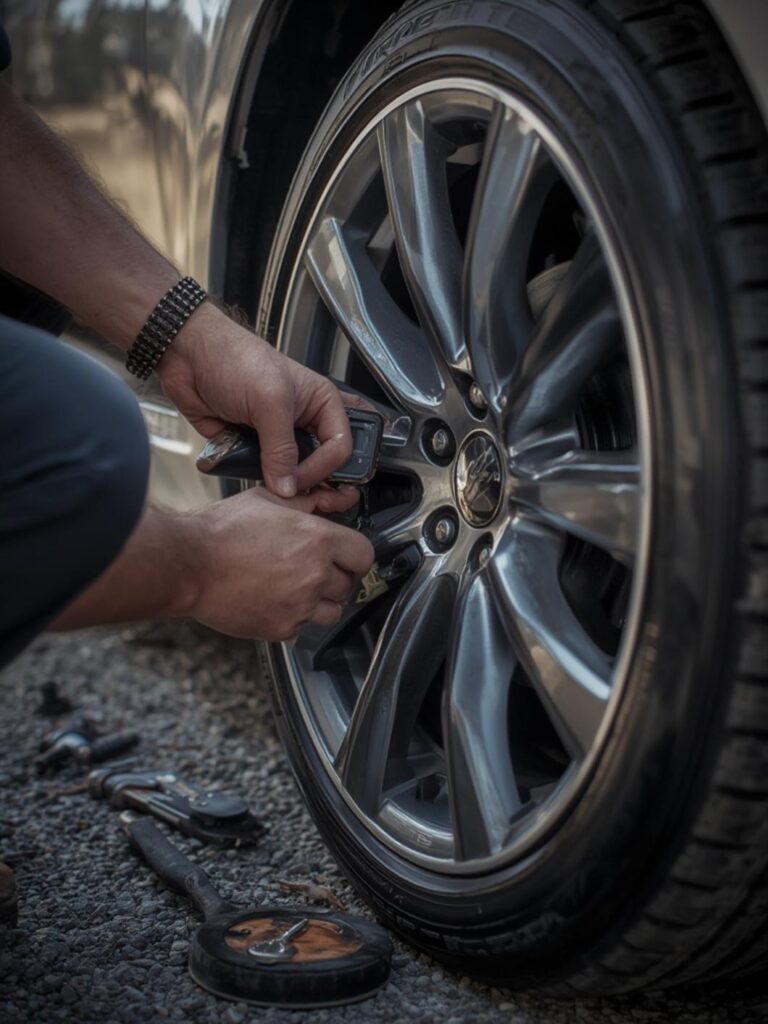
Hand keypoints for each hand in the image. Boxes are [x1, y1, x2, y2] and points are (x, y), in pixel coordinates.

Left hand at [158, 304, 351, 497]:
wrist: (188, 356)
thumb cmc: (233, 358)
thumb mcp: (268, 401)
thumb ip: (281, 448)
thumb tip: (288, 486)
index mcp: (322, 403)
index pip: (340, 447)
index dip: (324, 468)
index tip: (300, 479)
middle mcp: (303, 421)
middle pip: (321, 464)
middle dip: (310, 480)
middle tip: (296, 491)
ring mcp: (277, 436)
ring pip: (290, 472)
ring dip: (279, 481)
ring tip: (272, 485)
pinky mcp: (253, 445)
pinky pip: (260, 471)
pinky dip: (253, 475)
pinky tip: (248, 472)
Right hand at [185, 486, 373, 641]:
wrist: (189, 564)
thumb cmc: (222, 531)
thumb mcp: (269, 500)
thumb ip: (307, 502)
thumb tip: (331, 500)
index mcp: (317, 539)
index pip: (364, 555)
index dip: (353, 554)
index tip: (343, 555)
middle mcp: (315, 574)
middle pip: (348, 584)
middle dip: (334, 577)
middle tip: (308, 568)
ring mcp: (300, 604)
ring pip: (332, 611)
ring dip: (319, 602)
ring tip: (293, 588)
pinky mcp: (282, 627)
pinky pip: (302, 627)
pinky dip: (293, 617)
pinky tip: (273, 600)